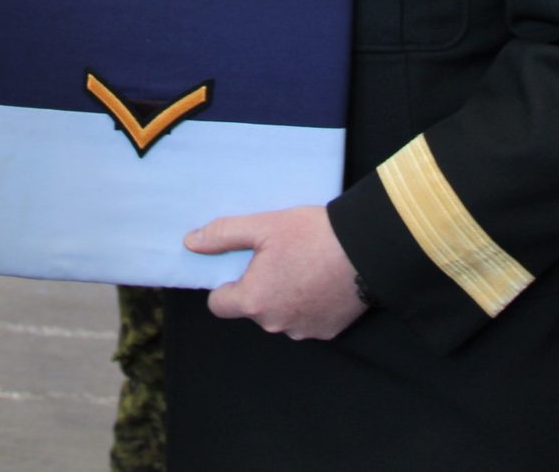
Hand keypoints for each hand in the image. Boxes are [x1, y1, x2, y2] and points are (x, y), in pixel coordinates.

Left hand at [184, 205, 366, 340]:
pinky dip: (307, 303)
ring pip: (279, 314)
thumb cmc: (312, 235)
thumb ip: (222, 235)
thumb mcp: (262, 226)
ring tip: (302, 264)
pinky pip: (305, 319)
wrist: (367, 248)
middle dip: (258, 285)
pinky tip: (320, 278)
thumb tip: (190, 243)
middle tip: (277, 255)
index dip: (224, 284)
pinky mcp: (328, 331)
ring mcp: (303, 331)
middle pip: (252, 308)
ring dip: (284, 295)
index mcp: (255, 301)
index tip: (241, 264)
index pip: (219, 304)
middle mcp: (276, 324)